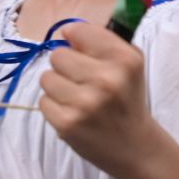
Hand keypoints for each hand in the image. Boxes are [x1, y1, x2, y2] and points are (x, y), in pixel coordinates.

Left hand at [40, 22, 152, 176]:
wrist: (135, 147)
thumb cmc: (127, 99)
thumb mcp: (129, 64)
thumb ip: (102, 42)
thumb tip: (65, 33)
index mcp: (125, 59)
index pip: (77, 31)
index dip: (75, 40)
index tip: (81, 52)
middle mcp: (107, 79)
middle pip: (57, 55)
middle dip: (66, 66)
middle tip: (82, 82)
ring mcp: (85, 103)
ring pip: (46, 78)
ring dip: (58, 87)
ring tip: (77, 99)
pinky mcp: (67, 123)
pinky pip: (43, 101)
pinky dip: (55, 107)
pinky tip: (73, 114)